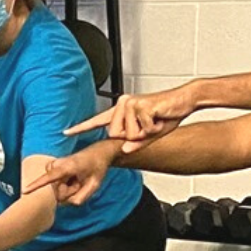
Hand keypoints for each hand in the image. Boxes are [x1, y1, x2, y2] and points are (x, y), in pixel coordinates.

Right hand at [21, 142, 116, 206]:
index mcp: (68, 166)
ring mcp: (52, 165)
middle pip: (57, 192)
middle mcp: (57, 164)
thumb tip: (67, 203)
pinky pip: (55, 186)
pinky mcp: (51, 167)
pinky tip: (72, 178)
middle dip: (69, 192)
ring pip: (56, 190)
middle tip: (80, 182)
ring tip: (77, 179)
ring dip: (68, 189)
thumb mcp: (95, 184)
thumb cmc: (97, 168)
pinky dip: (65, 186)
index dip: (37, 185)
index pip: (50, 178)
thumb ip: (82, 197)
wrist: (97, 153)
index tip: (25, 191)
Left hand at [68, 84, 198, 151]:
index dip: (81, 127)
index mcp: (122, 111)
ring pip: (127, 134)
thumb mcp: (150, 134)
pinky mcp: (140, 105)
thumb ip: (136, 143)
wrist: (184, 100)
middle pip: (115, 134)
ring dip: (144, 133)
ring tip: (154, 121)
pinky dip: (153, 129)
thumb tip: (123, 150)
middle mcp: (122, 104)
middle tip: (148, 126)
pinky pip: (142, 130)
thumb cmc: (167, 115)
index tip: (66, 132)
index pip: (98, 121)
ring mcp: (130, 103)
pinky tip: (158, 118)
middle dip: (133, 137)